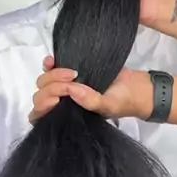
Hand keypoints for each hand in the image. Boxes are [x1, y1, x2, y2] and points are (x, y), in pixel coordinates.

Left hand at [32, 56, 152, 121]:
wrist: (136, 87)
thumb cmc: (122, 102)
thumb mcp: (108, 106)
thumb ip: (90, 101)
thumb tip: (70, 89)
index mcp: (68, 117)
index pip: (41, 117)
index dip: (42, 108)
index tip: (56, 99)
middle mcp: (62, 103)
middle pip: (40, 96)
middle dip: (52, 87)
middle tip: (73, 79)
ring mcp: (64, 87)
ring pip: (44, 82)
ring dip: (52, 75)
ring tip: (73, 72)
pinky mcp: (68, 72)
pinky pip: (51, 68)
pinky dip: (49, 64)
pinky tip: (54, 59)